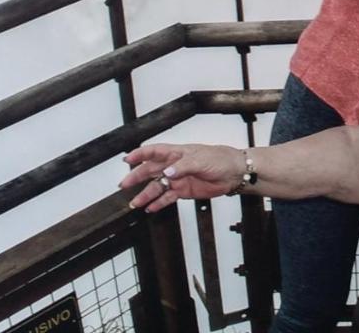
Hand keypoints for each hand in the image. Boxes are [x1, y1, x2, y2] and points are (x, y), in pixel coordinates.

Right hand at [119, 143, 240, 212]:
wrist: (234, 173)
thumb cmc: (220, 159)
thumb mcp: (201, 159)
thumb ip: (183, 166)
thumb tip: (167, 172)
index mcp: (177, 153)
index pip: (154, 151)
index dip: (140, 154)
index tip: (127, 159)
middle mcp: (174, 165)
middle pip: (151, 170)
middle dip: (136, 177)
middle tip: (124, 185)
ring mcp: (178, 179)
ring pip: (157, 187)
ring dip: (145, 194)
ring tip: (135, 202)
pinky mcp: (183, 191)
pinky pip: (167, 197)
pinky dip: (158, 203)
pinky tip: (150, 208)